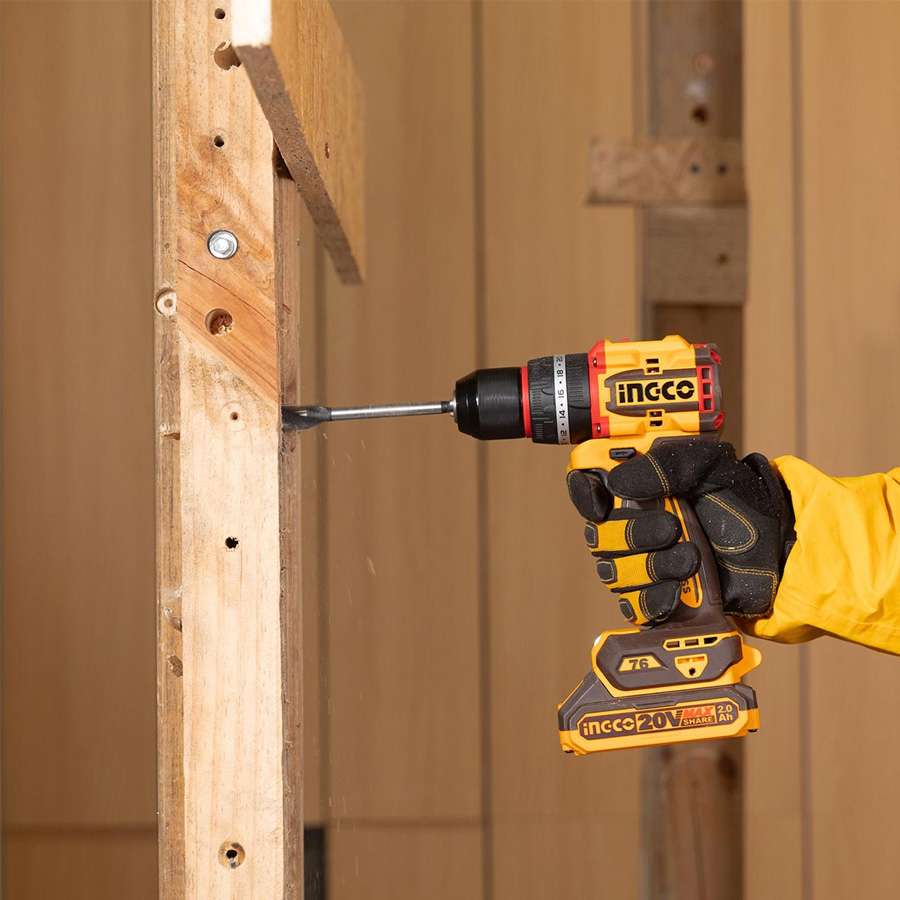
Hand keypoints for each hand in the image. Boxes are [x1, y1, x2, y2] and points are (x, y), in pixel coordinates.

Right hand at [567, 440, 794, 624]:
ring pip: (614, 572)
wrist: (779, 551)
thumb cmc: (744, 501)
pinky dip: (652, 599)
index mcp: (638, 487)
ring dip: (650, 566)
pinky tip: (676, 591)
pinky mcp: (658, 598)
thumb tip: (619, 481)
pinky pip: (634, 606)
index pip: (587, 487)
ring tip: (691, 558)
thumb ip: (668, 464)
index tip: (599, 501)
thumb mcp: (712, 465)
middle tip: (671, 528)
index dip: (583, 494)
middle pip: (598, 535)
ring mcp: (642, 563)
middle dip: (632, 534)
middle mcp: (632, 525)